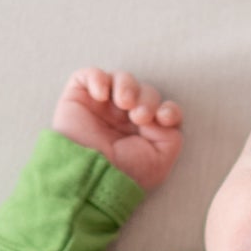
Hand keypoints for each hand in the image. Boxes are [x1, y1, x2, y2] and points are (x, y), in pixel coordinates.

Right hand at [52, 68, 185, 190]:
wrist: (90, 176)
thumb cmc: (124, 174)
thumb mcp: (160, 161)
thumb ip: (171, 135)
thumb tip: (161, 114)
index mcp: (143, 133)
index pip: (162, 110)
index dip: (168, 109)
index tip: (164, 118)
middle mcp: (123, 119)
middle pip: (145, 92)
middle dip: (147, 99)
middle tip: (140, 117)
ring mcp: (102, 108)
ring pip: (121, 79)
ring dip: (127, 86)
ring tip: (124, 103)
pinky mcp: (79, 98)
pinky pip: (90, 75)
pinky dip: (98, 78)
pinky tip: (101, 95)